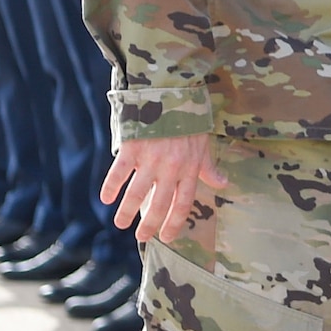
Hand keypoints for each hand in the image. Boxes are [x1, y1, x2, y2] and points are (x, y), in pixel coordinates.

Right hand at [102, 133, 227, 243]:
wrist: (171, 93)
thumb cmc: (189, 121)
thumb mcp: (203, 145)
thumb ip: (209, 168)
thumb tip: (224, 184)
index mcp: (189, 169)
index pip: (183, 204)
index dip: (175, 223)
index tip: (167, 238)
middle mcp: (171, 168)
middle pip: (159, 204)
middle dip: (150, 224)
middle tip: (142, 237)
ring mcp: (151, 159)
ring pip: (137, 193)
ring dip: (128, 211)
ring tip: (121, 224)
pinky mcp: (133, 147)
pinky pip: (119, 172)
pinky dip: (111, 186)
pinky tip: (106, 198)